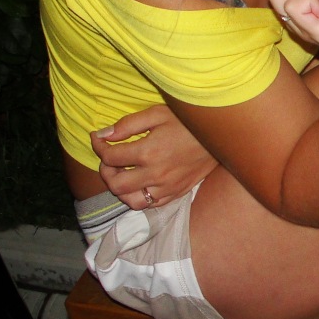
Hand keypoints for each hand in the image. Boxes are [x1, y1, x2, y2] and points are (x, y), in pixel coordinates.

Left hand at [91, 104, 217, 209]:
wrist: (220, 136)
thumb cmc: (188, 122)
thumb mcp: (158, 114)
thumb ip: (128, 125)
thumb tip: (104, 134)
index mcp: (148, 152)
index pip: (110, 156)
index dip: (98, 146)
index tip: (98, 138)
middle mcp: (155, 174)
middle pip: (115, 184)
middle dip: (105, 170)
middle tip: (109, 158)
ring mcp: (167, 187)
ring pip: (130, 200)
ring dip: (120, 188)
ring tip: (122, 173)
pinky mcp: (177, 193)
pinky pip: (150, 204)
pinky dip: (139, 196)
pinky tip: (140, 182)